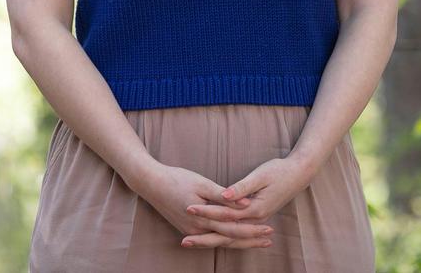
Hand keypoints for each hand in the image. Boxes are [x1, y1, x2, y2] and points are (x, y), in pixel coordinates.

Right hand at [135, 161, 275, 248]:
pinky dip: (224, 238)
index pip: (234, 229)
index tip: (269, 229)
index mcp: (204, 219)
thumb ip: (224, 197)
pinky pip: (210, 238)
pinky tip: (232, 238)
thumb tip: (246, 205)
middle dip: (250, 239)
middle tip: (268, 238)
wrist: (151, 183)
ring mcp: (192, 231)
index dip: (253, 230)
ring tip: (256, 241)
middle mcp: (198, 230)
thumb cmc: (177, 179)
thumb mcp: (202, 184)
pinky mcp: (187, 228)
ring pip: (220, 240)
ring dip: (239, 241)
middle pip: (230, 238)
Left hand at [179, 156, 312, 248]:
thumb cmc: (279, 171)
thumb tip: (224, 195)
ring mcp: (257, 219)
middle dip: (205, 237)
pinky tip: (213, 236)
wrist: (300, 174)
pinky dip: (224, 235)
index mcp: (254, 209)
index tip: (188, 209)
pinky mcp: (257, 215)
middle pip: (226, 233)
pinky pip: (237, 231)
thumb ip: (242, 187)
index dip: (206, 212)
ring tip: (193, 242)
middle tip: (184, 241)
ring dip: (212, 239)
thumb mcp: (260, 176)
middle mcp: (255, 219)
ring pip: (231, 235)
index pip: (225, 215)